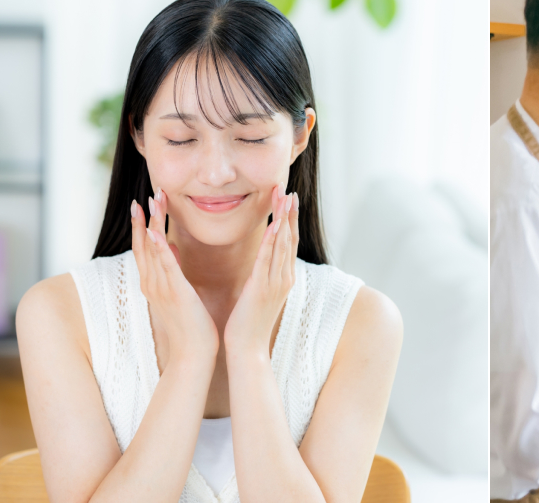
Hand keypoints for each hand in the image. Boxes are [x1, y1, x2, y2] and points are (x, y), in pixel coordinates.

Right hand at [132, 189, 217, 360]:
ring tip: (151, 202)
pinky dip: (160, 249)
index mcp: (153, 283)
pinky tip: (157, 233)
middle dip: (145, 218)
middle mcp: (152, 283)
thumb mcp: (178, 292)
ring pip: (152, 250)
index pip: (144, 248)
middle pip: (144, 244)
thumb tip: (171, 246)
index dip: (142, 225)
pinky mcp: (174, 294)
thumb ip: (171, 269)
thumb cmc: (189, 325)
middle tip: (146, 194)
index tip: (142, 203)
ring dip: (151, 225)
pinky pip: (165, 267)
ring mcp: (160, 288)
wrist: (193, 353)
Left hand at [223, 186, 298, 354]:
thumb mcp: (258, 296)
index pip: (287, 243)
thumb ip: (261, 278)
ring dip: (285, 219)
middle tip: (288, 190)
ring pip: (283, 245)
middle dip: (290, 213)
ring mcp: (276, 283)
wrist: (248, 349)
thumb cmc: (248, 325)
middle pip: (289, 239)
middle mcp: (283, 278)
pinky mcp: (263, 288)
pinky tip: (275, 224)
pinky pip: (269, 260)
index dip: (289, 220)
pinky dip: (273, 241)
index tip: (287, 199)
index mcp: (281, 278)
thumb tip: (260, 266)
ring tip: (285, 198)